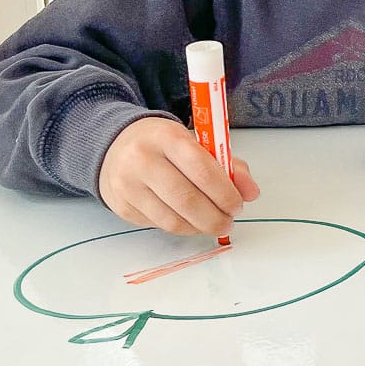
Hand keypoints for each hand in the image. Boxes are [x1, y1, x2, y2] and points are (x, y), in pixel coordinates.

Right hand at [98, 116, 260, 235]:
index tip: (237, 204)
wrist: (113, 146)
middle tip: (227, 222)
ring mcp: (128, 185)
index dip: (225, 193)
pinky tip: (189, 220)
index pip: (203, 170)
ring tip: (212, 224)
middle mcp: (143, 160)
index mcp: (167, 137)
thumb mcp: (195, 143)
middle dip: (215, 218)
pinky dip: (181, 228)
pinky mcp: (122, 206)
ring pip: (172, 220)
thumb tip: (251, 192)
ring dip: (199, 228)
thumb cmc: (162, 145)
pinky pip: (158, 225)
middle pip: (187, 200)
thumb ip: (227, 165)